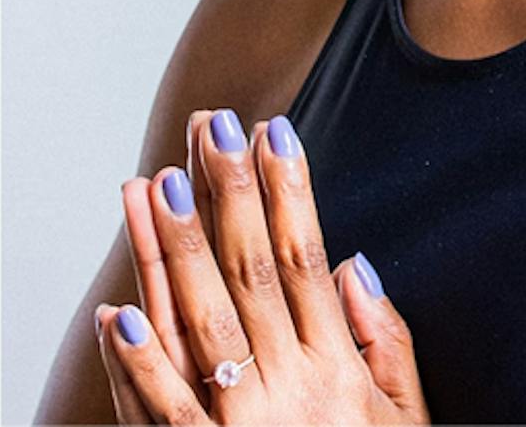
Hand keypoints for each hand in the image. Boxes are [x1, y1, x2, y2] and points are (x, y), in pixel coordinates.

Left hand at [94, 108, 430, 423]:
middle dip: (229, 193)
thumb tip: (354, 262)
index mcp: (338, 367)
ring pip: (200, 326)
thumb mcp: (408, 421)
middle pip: (251, 274)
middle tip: (210, 127)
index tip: (272, 132)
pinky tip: (117, 313)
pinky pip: (165, 418)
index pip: (305, 258)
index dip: (288, 191)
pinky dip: (137, 368)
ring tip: (154, 185)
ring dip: (174, 253)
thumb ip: (387, 341)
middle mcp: (290, 388)